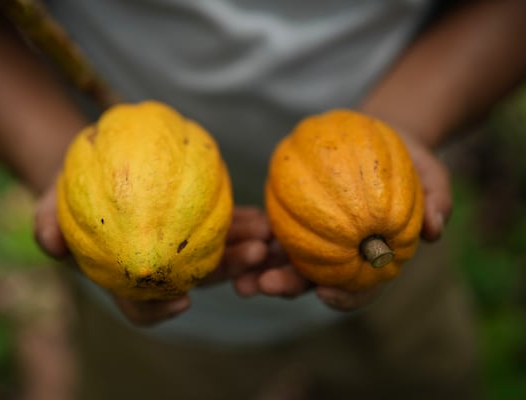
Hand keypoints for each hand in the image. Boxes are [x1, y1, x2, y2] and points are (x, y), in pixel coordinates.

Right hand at [34, 184, 272, 325]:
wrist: (87, 169)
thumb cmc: (66, 195)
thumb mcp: (46, 206)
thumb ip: (46, 226)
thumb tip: (52, 244)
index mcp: (125, 278)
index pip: (142, 307)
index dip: (160, 311)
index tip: (182, 301)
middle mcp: (157, 268)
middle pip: (194, 280)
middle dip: (226, 272)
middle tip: (251, 255)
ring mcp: (179, 246)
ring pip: (216, 255)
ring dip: (244, 248)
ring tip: (265, 233)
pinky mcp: (193, 221)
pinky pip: (220, 224)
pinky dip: (241, 221)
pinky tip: (259, 213)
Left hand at [234, 135, 452, 311]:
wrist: (381, 135)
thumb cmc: (411, 161)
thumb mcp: (432, 175)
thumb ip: (437, 201)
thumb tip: (434, 230)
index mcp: (372, 260)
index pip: (360, 288)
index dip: (345, 297)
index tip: (325, 293)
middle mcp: (339, 256)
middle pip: (313, 281)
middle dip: (288, 287)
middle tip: (265, 284)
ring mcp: (313, 238)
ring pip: (285, 261)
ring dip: (260, 272)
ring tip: (239, 279)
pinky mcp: (294, 216)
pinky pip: (272, 229)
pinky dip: (256, 237)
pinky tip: (240, 236)